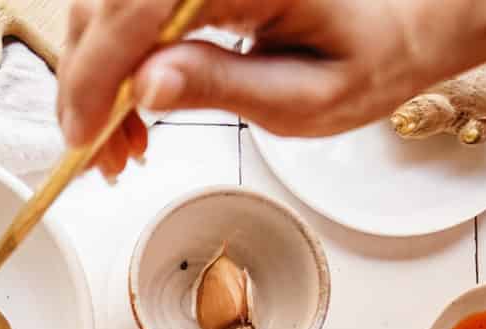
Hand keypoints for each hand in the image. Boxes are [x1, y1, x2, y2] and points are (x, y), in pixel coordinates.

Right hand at [65, 0, 439, 176]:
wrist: (402, 19)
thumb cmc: (368, 57)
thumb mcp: (305, 97)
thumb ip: (223, 88)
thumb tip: (145, 85)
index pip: (139, 7)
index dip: (97, 72)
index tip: (84, 136)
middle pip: (107, 4)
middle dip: (87, 83)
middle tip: (97, 156)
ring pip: (103, 5)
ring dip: (93, 75)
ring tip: (118, 142)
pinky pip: (123, 9)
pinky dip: (112, 61)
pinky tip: (128, 107)